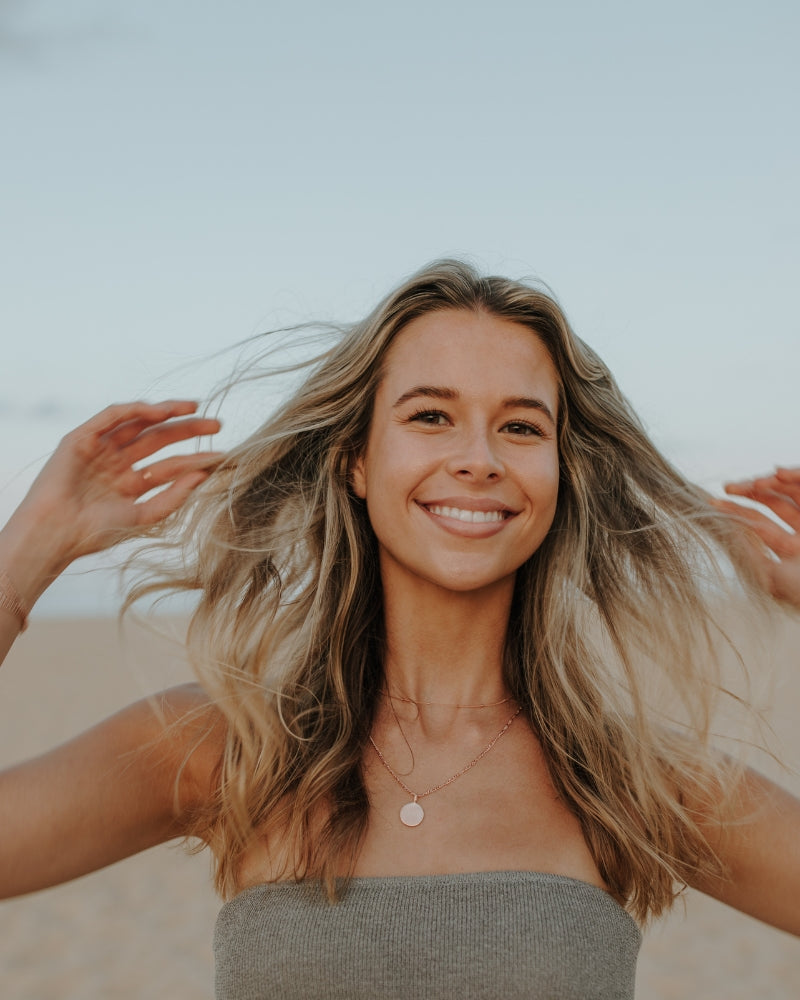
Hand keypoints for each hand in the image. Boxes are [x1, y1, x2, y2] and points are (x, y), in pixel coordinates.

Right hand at [10, 400, 222, 574]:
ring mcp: (100, 449)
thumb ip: (174, 496)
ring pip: (139, 423)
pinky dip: (135, 410)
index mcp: (132, 484)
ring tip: (193, 408)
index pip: (171, 466)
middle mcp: (118, 463)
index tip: (223, 456)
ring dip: (166, 413)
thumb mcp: (144, 516)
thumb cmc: (95, 532)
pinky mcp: (82, 438)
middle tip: (217, 424)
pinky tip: (159, 411)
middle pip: (159, 439)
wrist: (56, 534)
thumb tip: (204, 475)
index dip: (196, 459)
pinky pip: (112, 416)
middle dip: (188, 429)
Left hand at [717, 467, 799, 607]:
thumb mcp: (770, 579)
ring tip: (753, 482)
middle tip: (728, 488)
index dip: (737, 512)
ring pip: (793, 493)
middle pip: (776, 503)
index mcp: (791, 549)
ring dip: (772, 482)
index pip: (760, 524)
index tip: (713, 503)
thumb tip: (725, 534)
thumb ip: (749, 556)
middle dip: (751, 492)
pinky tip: (778, 474)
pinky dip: (795, 477)